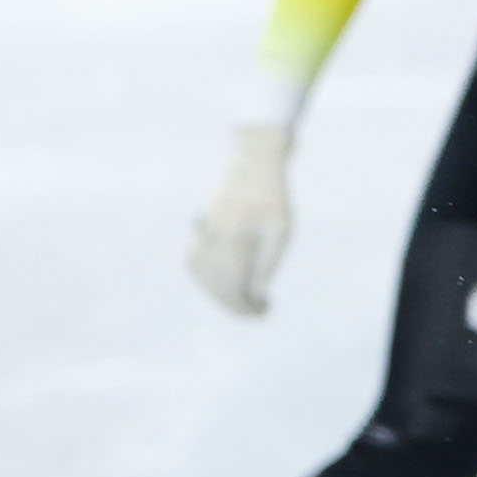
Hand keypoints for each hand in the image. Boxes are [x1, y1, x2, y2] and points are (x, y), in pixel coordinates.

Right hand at [186, 123, 294, 316]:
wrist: (252, 164)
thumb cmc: (271, 198)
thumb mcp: (280, 231)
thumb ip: (267, 266)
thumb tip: (255, 296)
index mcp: (234, 240)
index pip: (233, 289)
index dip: (247, 308)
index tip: (264, 312)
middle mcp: (212, 240)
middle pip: (217, 289)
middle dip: (237, 306)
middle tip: (260, 310)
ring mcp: (201, 235)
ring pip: (204, 280)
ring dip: (222, 294)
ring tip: (246, 296)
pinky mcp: (198, 232)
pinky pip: (196, 266)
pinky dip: (209, 279)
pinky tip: (227, 281)